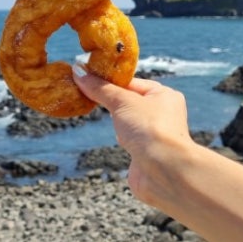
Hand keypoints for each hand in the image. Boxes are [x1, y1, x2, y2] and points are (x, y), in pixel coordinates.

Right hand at [72, 65, 193, 208]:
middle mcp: (163, 112)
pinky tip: (123, 141)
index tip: (86, 77)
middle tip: (90, 95)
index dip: (109, 81)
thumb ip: (100, 88)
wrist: (163, 170)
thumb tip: (78, 71)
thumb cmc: (149, 129)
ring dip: (118, 122)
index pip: (131, 82)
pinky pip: (129, 139)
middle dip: (112, 101)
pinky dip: (122, 139)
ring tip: (116, 122)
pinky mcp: (147, 152)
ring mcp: (155, 133)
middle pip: (129, 100)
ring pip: (128, 120)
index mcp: (164, 94)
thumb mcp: (121, 101)